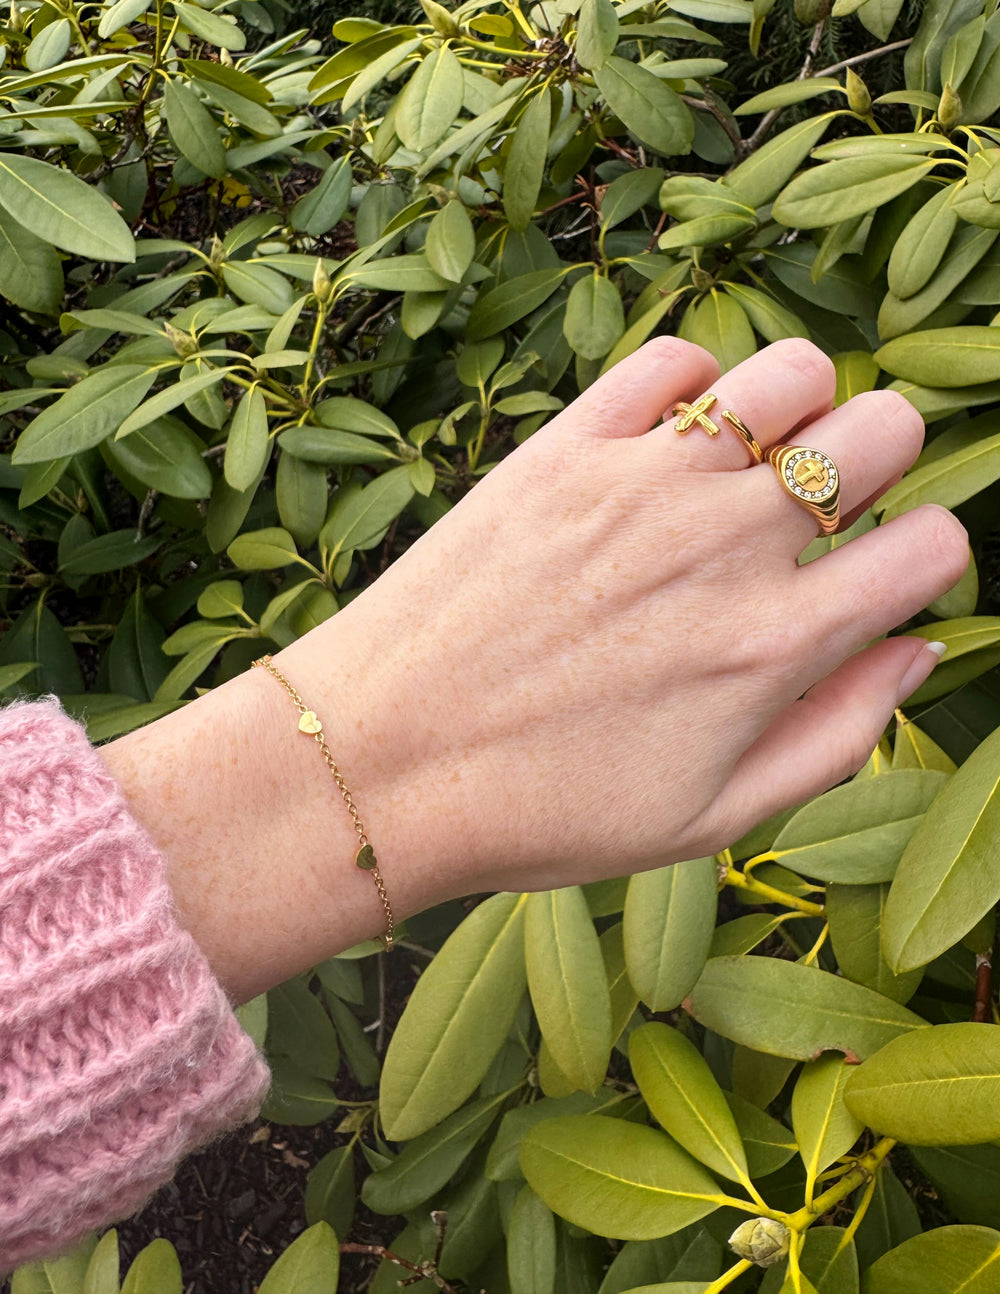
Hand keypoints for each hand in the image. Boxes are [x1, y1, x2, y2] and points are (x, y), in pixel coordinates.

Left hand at [102, 337, 968, 998]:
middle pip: (884, 428)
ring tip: (751, 467)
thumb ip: (838, 733)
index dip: (925, 560)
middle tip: (820, 513)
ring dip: (801, 408)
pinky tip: (672, 440)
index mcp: (772, 647)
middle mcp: (722, 546)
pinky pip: (671, 361)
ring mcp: (641, 484)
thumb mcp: (711, 820)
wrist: (382, 762)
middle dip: (878, 464)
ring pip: (792, 370)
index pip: (932, 546)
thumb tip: (918, 647)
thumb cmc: (543, 810)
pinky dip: (694, 384)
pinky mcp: (564, 449)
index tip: (879, 580)